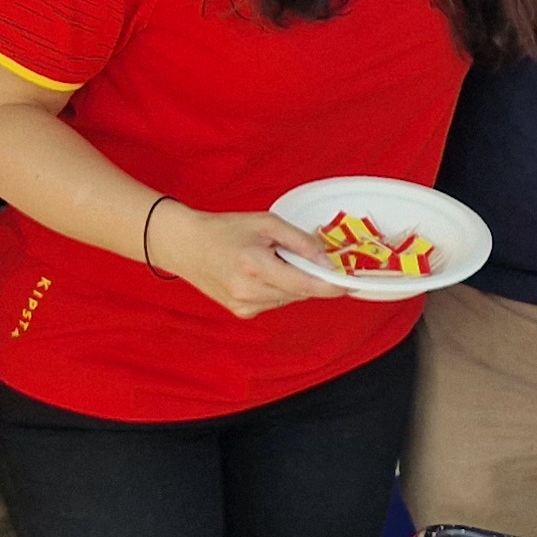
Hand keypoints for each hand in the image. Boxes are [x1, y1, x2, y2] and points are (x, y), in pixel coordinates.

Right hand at [150, 204, 343, 318]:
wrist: (186, 245)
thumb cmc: (226, 229)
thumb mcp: (267, 223)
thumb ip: (301, 242)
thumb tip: (327, 262)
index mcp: (255, 266)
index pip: (303, 284)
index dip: (330, 286)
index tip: (351, 285)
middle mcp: (249, 291)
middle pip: (300, 292)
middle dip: (307, 275)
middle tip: (295, 254)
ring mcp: (244, 306)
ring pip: (289, 298)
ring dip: (291, 282)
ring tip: (267, 261)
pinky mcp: (242, 313)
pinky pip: (275, 302)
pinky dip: (277, 289)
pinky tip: (258, 274)